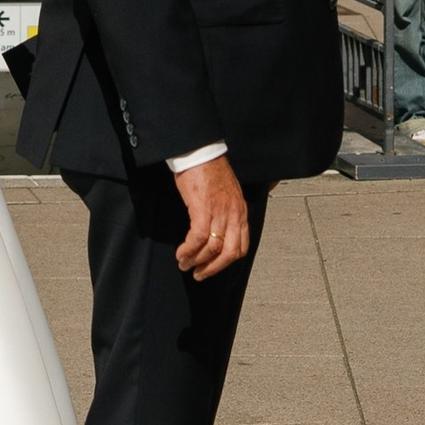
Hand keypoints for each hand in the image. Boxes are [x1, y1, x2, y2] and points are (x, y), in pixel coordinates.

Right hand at [173, 155, 250, 280]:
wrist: (200, 151)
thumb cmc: (209, 169)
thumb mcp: (227, 192)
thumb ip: (227, 210)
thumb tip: (219, 228)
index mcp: (240, 211)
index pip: (242, 246)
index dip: (227, 261)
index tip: (214, 266)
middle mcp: (234, 214)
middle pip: (230, 253)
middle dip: (213, 268)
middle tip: (199, 274)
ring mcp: (219, 212)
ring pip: (213, 248)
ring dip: (197, 261)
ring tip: (185, 264)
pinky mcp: (202, 208)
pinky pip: (198, 238)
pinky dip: (189, 250)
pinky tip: (181, 253)